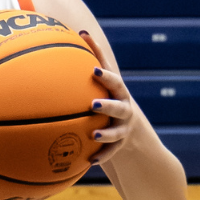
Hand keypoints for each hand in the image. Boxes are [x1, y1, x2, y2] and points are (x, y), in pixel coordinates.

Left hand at [81, 31, 135, 165]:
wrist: (130, 127)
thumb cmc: (107, 99)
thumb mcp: (100, 85)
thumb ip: (87, 64)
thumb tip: (69, 38)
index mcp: (117, 91)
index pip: (112, 78)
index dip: (104, 71)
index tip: (92, 67)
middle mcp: (123, 107)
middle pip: (119, 103)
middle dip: (108, 102)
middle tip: (93, 103)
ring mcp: (123, 126)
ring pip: (117, 130)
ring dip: (106, 132)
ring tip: (93, 134)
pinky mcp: (120, 144)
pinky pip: (111, 152)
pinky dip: (102, 155)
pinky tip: (91, 161)